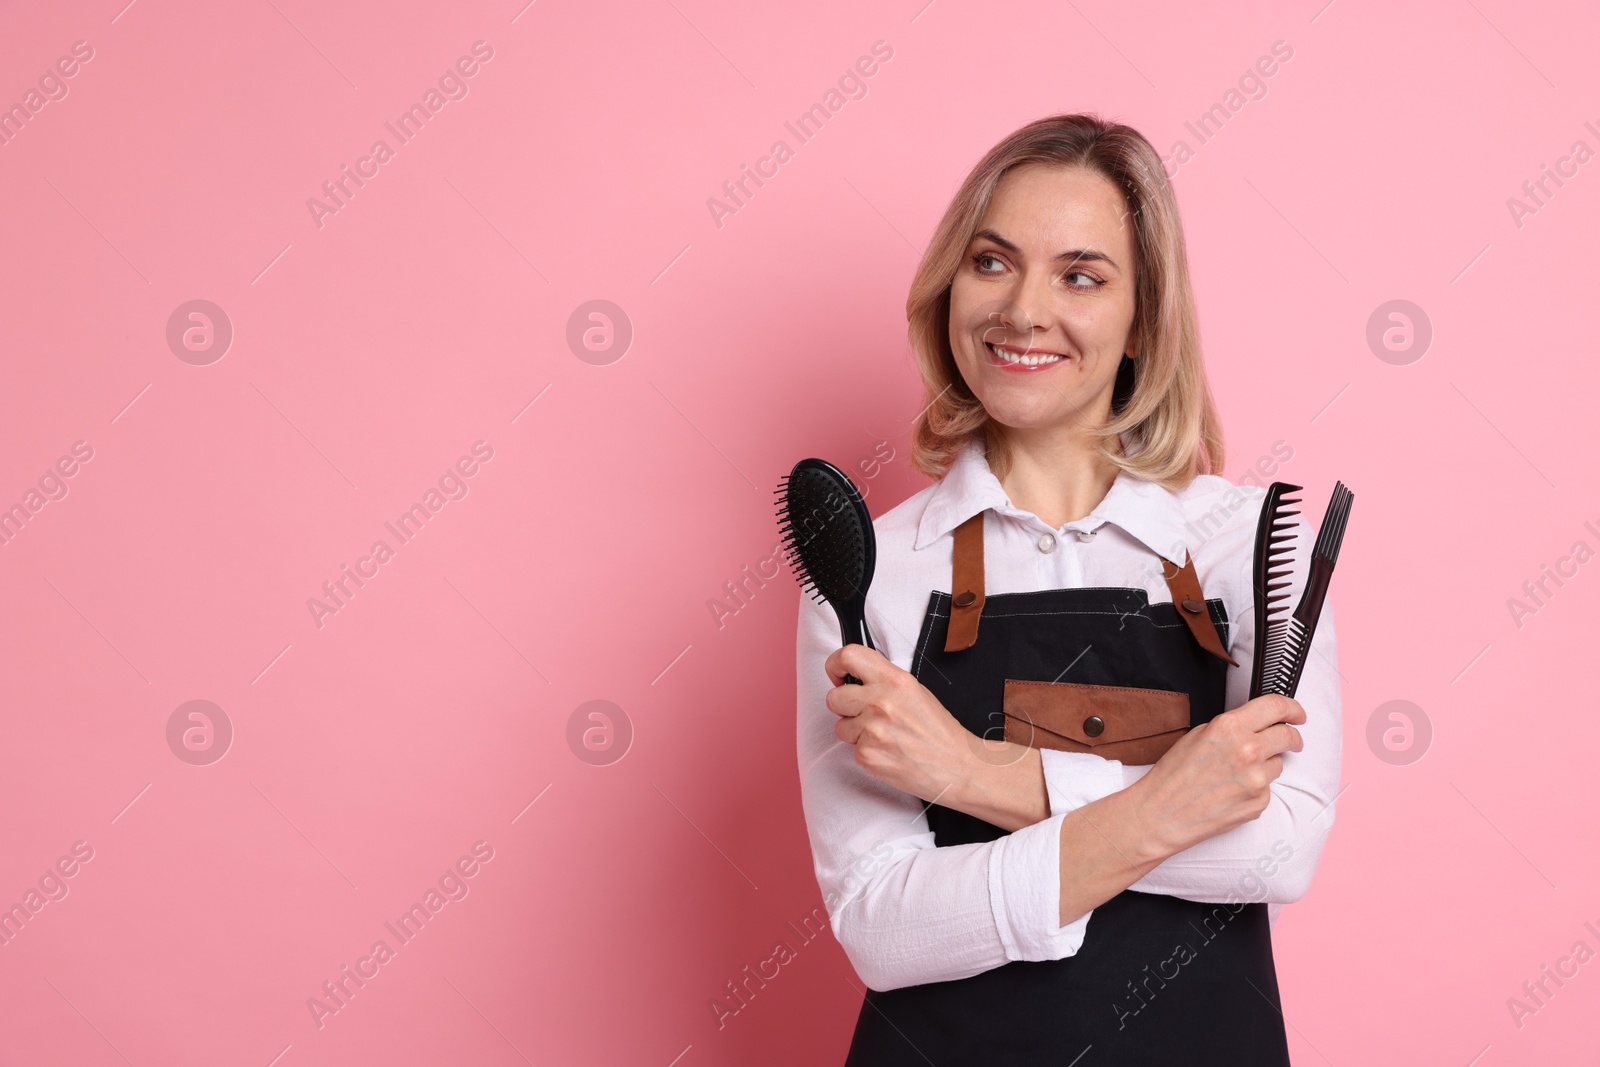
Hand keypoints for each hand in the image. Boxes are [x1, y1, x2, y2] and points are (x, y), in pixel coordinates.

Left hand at [823, 643, 988, 805]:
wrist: (957, 766)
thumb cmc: (940, 732)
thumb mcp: (917, 692)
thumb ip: (885, 681)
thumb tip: (857, 678)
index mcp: (895, 681)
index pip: (848, 656)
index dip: (835, 664)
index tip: (838, 674)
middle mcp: (880, 702)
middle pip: (834, 697)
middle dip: (844, 706)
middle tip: (863, 713)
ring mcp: (871, 731)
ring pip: (840, 726)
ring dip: (856, 732)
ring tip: (884, 736)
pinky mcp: (867, 756)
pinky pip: (852, 750)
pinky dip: (867, 752)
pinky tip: (889, 752)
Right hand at [1130, 694, 1306, 857]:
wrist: (1162, 814)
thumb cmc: (1173, 776)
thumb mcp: (1197, 736)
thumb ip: (1231, 727)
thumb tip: (1255, 726)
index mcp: (1229, 728)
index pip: (1275, 707)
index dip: (1292, 707)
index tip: (1296, 712)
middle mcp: (1247, 750)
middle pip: (1288, 735)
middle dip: (1292, 736)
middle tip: (1291, 740)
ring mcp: (1256, 779)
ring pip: (1278, 764)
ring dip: (1266, 764)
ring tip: (1237, 774)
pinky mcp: (1259, 802)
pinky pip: (1267, 788)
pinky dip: (1255, 788)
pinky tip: (1231, 792)